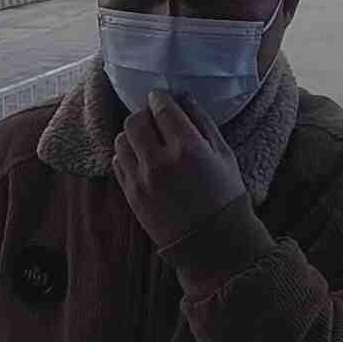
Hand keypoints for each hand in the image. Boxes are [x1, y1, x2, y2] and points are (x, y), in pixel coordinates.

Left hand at [113, 91, 245, 248]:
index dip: (161, 99)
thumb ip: (202, 121)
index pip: (161, 107)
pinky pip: (118, 163)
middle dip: (145, 116)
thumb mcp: (223, 153)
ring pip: (121, 140)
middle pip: (135, 120)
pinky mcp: (131, 196)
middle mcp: (160, 161)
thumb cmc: (224, 195)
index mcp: (188, 147)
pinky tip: (143, 161)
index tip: (163, 101)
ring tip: (148, 143)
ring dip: (133, 136)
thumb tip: (183, 97)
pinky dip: (127, 156)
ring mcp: (142, 180)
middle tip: (156, 122)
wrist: (212, 244)